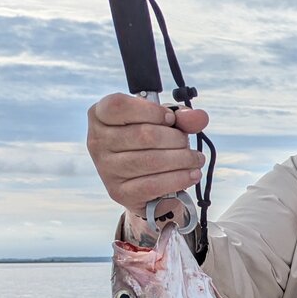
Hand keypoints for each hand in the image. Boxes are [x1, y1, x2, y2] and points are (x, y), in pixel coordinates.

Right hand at [86, 93, 209, 219]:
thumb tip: (199, 117)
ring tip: (195, 159)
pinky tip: (192, 174)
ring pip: (152, 161)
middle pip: (144, 135)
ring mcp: (106, 169)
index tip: (171, 119)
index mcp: (100, 116)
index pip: (119, 105)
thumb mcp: (162, 123)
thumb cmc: (149, 144)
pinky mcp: (119, 192)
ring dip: (182, 159)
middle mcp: (97, 141)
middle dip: (175, 138)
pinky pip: (153, 185)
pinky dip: (179, 179)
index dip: (152, 111)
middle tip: (187, 143)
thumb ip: (180, 116)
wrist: (142, 183)